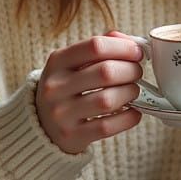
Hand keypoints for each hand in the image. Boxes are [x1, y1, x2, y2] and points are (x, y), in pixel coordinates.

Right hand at [36, 32, 143, 153]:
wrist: (43, 125)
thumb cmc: (69, 86)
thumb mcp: (75, 62)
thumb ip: (102, 48)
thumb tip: (134, 44)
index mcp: (57, 61)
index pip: (96, 46)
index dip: (123, 47)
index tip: (137, 52)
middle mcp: (56, 86)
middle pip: (106, 72)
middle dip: (131, 70)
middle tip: (137, 73)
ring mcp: (62, 114)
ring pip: (107, 100)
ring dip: (130, 93)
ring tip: (133, 91)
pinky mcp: (72, 136)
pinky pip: (108, 126)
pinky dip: (128, 117)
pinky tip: (132, 112)